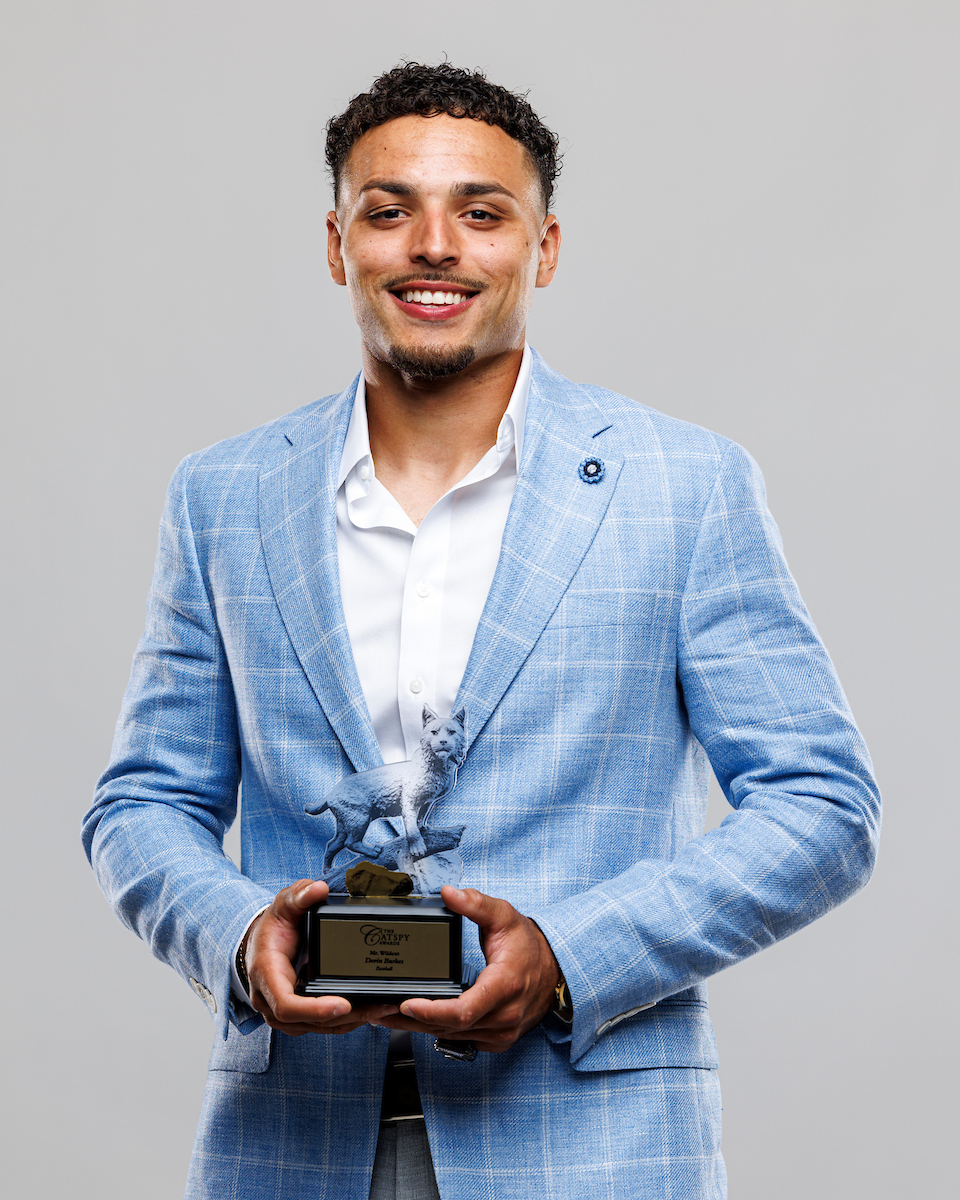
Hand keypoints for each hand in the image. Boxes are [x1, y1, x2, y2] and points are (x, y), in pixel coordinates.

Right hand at [244, 878, 399, 1036]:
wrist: (262, 942)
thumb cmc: (273, 926)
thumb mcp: (284, 904)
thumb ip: (299, 894)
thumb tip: (318, 889)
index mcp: (266, 975)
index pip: (287, 1005)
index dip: (315, 1009)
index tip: (342, 1004)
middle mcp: (271, 1000)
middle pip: (308, 1022)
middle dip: (345, 1017)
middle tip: (378, 1006)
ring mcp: (283, 1013)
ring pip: (318, 1028)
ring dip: (351, 1021)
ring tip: (382, 1009)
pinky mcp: (298, 1016)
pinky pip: (321, 1026)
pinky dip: (346, 1021)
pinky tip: (369, 1012)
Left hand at [375, 886, 560, 1053]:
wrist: (555, 970)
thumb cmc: (528, 945)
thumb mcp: (504, 915)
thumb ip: (476, 904)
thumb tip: (449, 893)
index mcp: (504, 986)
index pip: (463, 1011)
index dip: (431, 1012)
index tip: (406, 1004)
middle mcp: (504, 1016)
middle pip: (450, 1027)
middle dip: (411, 1021)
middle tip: (379, 1010)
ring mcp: (501, 1033)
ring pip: (453, 1037)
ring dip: (419, 1028)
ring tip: (388, 1015)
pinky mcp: (497, 1040)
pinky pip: (462, 1040)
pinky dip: (438, 1030)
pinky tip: (417, 1021)